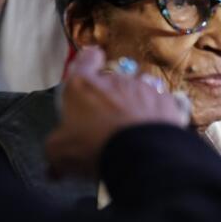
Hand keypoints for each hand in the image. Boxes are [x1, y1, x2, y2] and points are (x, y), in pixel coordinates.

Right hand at [46, 49, 186, 178]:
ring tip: (131, 125)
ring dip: (134, 102)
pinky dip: (155, 112)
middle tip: (107, 120)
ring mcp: (142, 87)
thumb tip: (55, 163)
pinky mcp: (165, 100)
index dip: (88, 63)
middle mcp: (114, 79)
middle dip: (110, 94)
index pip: (86, 59)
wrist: (141, 155)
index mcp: (83, 85)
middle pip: (112, 78)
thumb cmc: (93, 147)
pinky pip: (159, 101)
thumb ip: (56, 147)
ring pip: (137, 87)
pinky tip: (150, 129)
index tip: (89, 71)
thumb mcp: (59, 151)